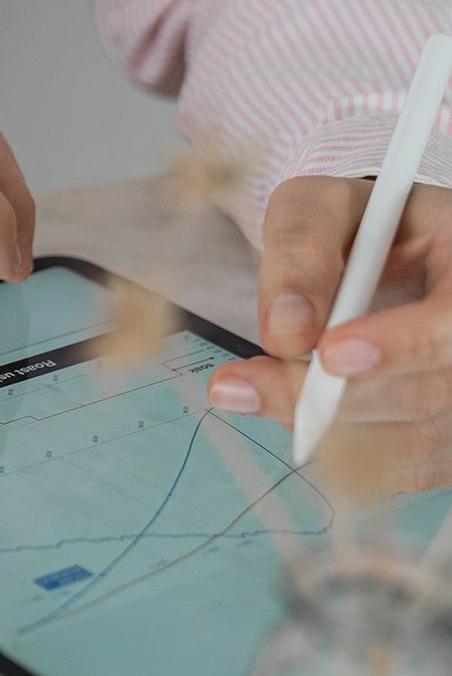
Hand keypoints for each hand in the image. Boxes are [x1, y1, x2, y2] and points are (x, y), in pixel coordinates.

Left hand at [206, 175, 451, 491]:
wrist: (381, 255)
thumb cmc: (355, 227)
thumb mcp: (318, 208)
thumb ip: (302, 251)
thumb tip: (286, 330)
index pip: (451, 323)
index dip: (401, 345)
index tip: (329, 353)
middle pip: (433, 392)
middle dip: (335, 397)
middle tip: (244, 386)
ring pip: (416, 439)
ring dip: (327, 427)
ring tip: (250, 391)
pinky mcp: (449, 433)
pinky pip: (408, 467)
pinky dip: (344, 450)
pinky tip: (292, 412)